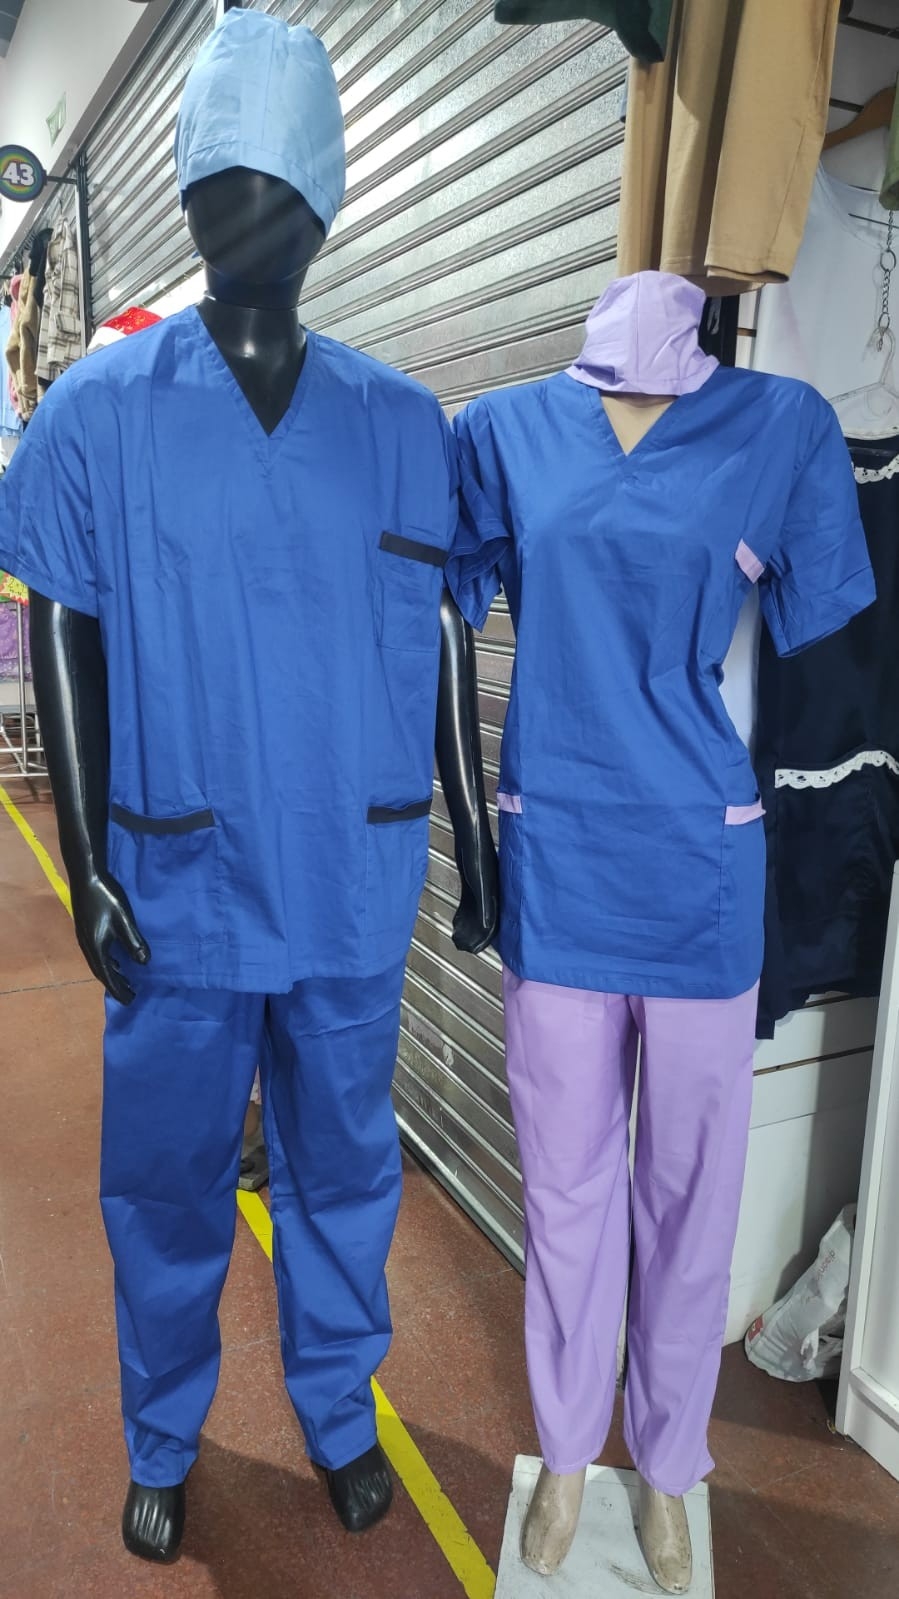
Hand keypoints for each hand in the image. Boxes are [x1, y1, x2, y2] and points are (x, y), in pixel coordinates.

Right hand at [70, 871, 149, 1005]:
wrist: (86, 876)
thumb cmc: (107, 897)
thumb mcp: (124, 920)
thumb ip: (134, 942)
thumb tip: (144, 963)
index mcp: (96, 947)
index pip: (108, 975)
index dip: (119, 989)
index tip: (131, 1001)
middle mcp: (87, 946)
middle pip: (102, 972)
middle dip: (116, 984)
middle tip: (131, 995)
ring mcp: (85, 938)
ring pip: (99, 963)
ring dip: (112, 973)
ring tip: (126, 982)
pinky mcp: (86, 930)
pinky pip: (98, 954)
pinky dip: (109, 962)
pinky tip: (117, 961)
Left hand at [452, 841, 498, 954]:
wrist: (470, 833)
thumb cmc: (477, 855)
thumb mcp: (481, 881)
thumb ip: (484, 904)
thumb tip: (486, 926)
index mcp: (495, 893)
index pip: (493, 921)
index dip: (486, 936)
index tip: (477, 948)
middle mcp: (491, 892)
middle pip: (486, 918)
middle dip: (477, 934)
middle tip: (466, 946)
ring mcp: (482, 887)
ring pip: (477, 911)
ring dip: (469, 925)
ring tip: (459, 937)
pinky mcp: (473, 882)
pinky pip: (469, 903)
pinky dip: (464, 914)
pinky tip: (456, 921)